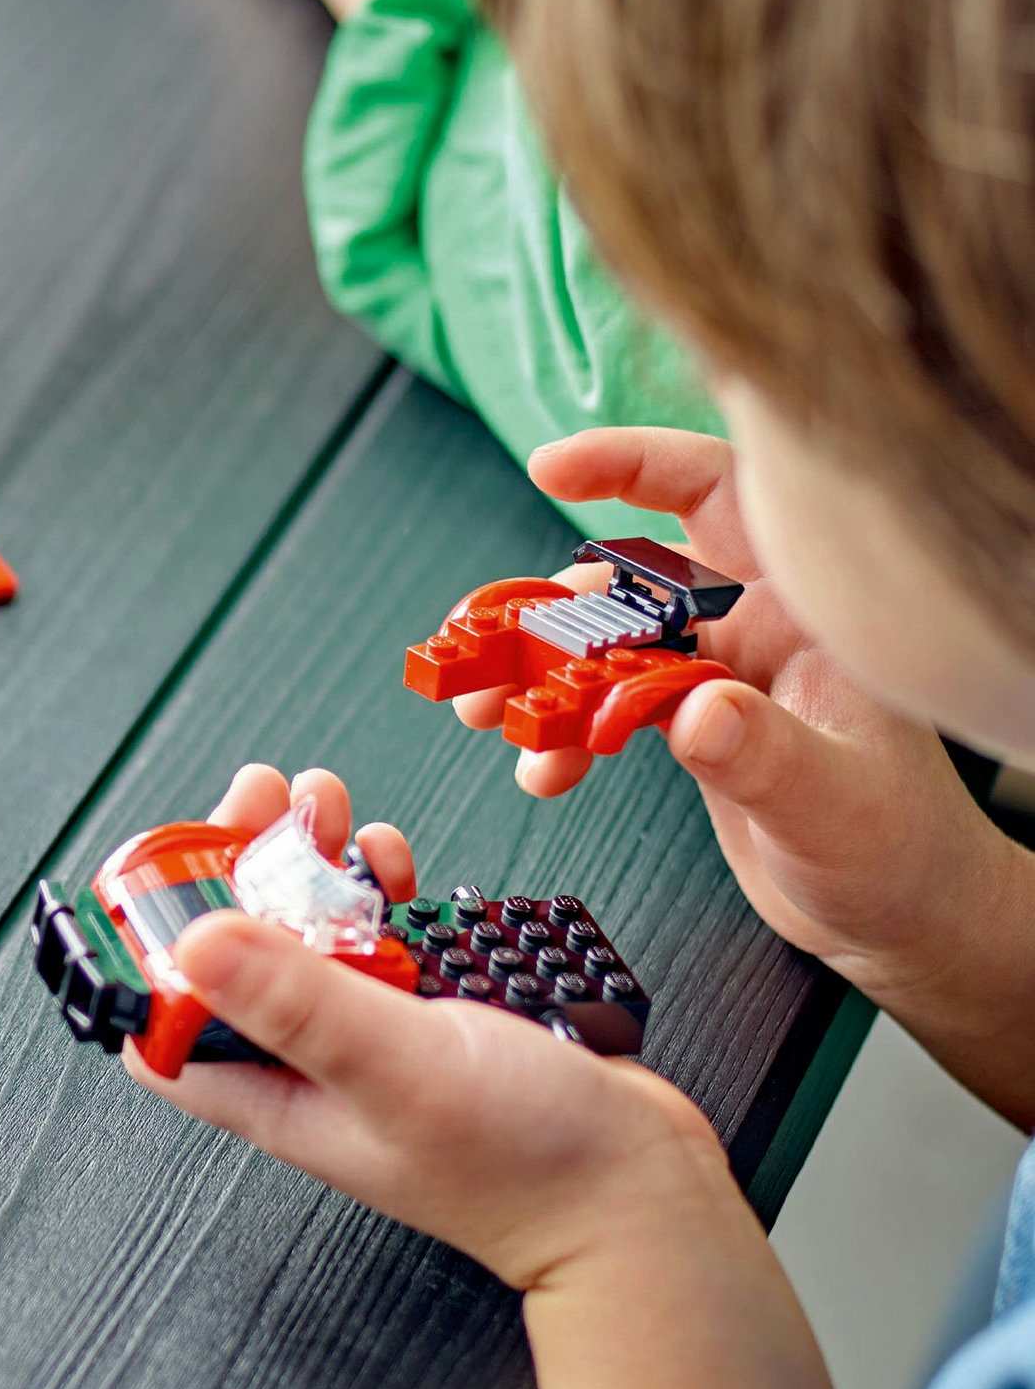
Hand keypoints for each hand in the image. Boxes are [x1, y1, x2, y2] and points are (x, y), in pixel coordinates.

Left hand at [126, 763, 726, 1290]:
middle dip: (237, 864)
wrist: (645, 1196)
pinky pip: (377, 935)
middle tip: (262, 793)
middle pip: (235, 954)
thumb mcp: (397, 1067)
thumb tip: (192, 942)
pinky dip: (374, 885)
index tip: (168, 868)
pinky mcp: (428, 1016)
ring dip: (307, 859)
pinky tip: (391, 859)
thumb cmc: (529, 1165)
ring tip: (326, 803)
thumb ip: (299, 1002)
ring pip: (309, 932)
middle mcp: (310, 1066)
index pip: (164, 1025)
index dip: (149, 947)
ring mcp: (370, 1039)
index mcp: (275, 1093)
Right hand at [511, 432, 1034, 1123]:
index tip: (552, 467)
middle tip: (493, 643)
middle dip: (553, 605)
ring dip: (540, 672)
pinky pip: (605, 701)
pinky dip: (562, 732)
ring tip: (486, 708)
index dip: (636, 464)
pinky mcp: (693, 720)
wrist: (903, 924)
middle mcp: (762, 627)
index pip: (723, 496)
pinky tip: (545, 770)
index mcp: (811, 612)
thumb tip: (694, 711)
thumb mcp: (835, 808)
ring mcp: (724, 673)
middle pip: (636, 577)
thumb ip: (765, 756)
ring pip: (608, 642)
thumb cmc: (902, 858)